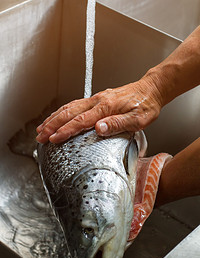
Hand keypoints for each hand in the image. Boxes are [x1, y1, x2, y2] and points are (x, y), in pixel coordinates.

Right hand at [36, 76, 162, 143]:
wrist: (150, 90)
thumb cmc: (146, 105)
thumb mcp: (138, 119)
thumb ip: (118, 123)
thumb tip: (99, 129)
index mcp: (106, 107)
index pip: (81, 121)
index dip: (65, 131)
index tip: (53, 139)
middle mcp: (98, 101)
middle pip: (69, 113)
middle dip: (52, 125)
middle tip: (40, 136)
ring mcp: (96, 99)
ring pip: (69, 107)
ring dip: (54, 118)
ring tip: (42, 127)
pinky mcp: (97, 99)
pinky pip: (75, 105)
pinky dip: (63, 111)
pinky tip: (58, 116)